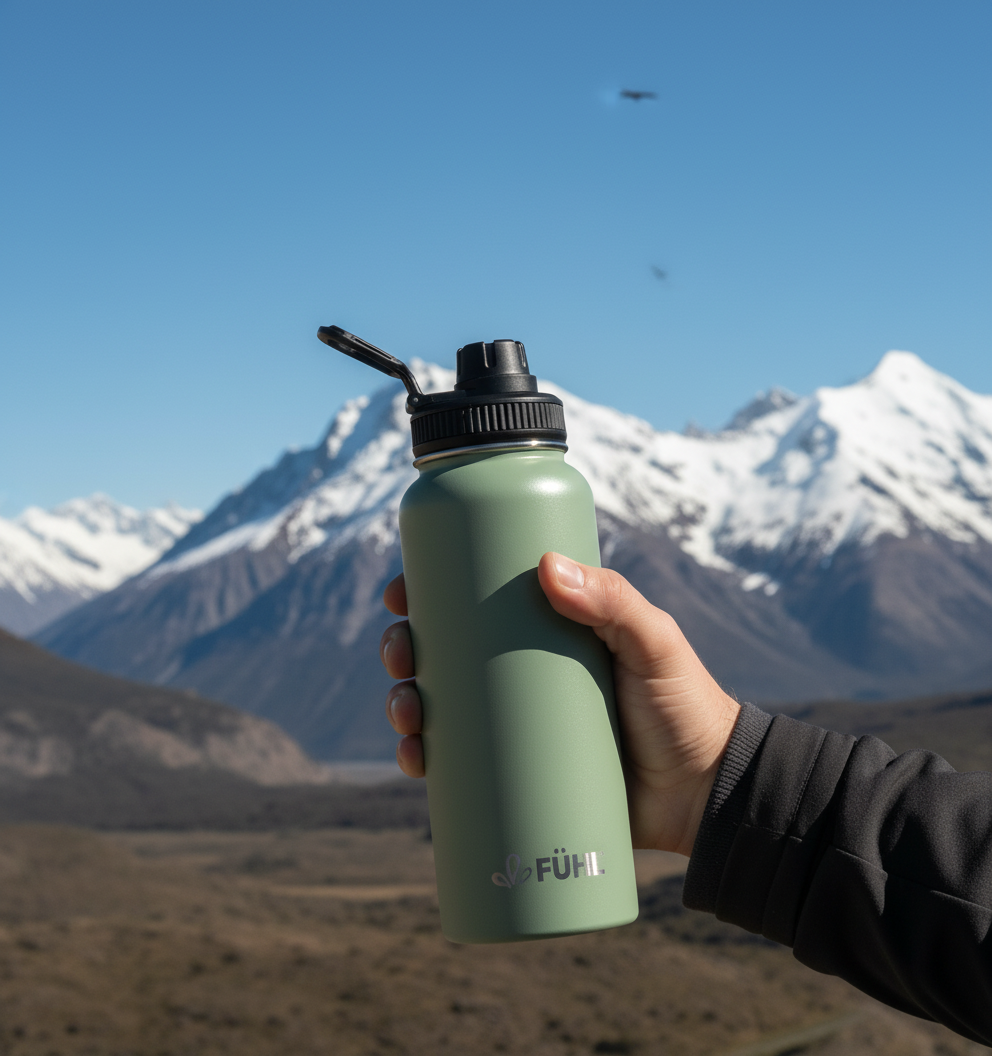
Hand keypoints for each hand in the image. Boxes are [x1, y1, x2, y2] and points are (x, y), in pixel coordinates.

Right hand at [379, 553, 739, 856]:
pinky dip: (424, 760)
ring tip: (406, 714)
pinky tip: (411, 759)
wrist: (705, 795)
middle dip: (403, 649)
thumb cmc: (684, 706)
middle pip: (443, 651)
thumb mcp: (653, 643)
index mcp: (546, 630)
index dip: (427, 594)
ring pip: (439, 706)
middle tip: (401, 655)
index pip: (475, 601)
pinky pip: (457, 766)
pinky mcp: (517, 777)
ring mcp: (516, 726)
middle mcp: (522, 673)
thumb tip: (544, 565)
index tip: (400, 593)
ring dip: (403, 703)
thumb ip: (614, 600)